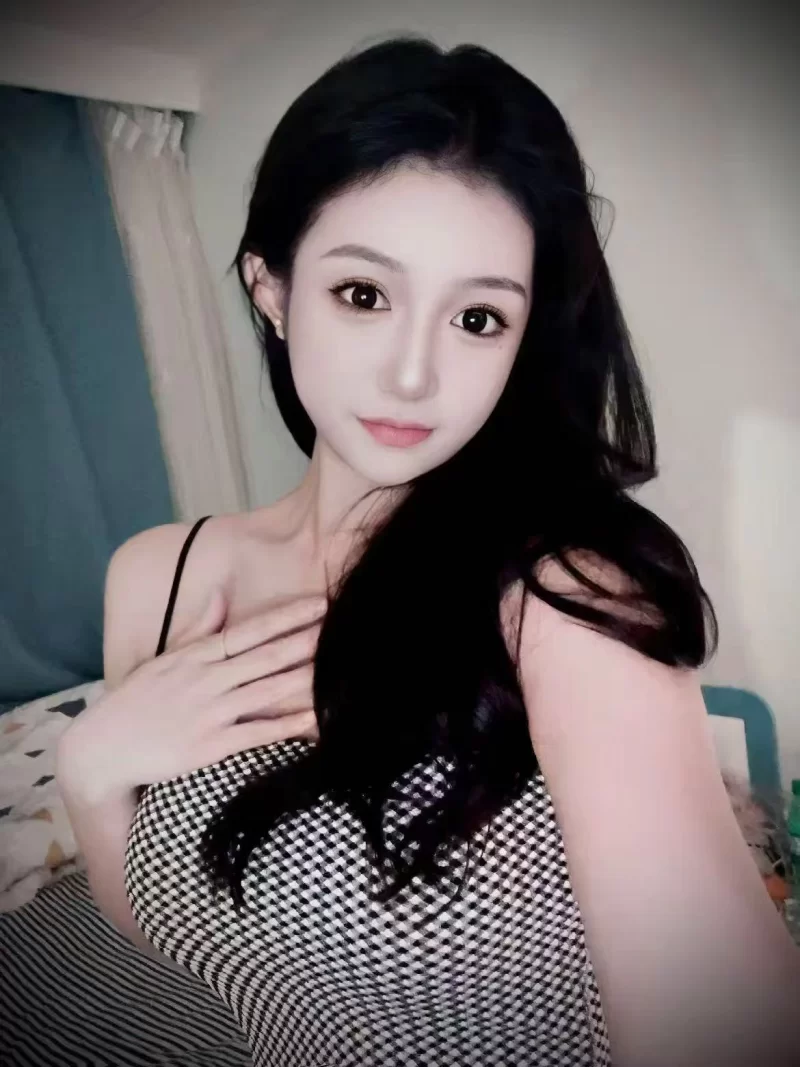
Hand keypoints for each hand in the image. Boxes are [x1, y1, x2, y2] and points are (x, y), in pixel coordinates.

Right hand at [56, 589, 325, 800]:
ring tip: (338, 667)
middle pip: (265, 657)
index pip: (249, 631)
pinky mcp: (209, 747)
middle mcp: (206, 680)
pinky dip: (285, 726)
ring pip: (266, 692)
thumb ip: (198, 627)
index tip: (318, 603)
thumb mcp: (164, 657)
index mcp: (196, 656)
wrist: (102, 748)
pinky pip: (255, 733)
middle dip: (305, 641)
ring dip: (303, 679)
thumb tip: (221, 594)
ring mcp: (209, 713)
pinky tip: (313, 719)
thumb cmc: (136, 700)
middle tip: (342, 626)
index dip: (287, 617)